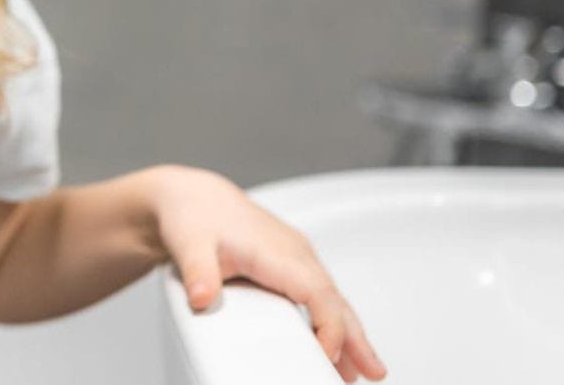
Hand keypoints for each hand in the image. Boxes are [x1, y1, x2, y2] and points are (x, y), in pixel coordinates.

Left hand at [147, 165, 386, 381]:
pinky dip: (333, 319)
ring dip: (350, 332)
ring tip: (364, 370)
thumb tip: (202, 298)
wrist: (192, 197)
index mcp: (276, 250)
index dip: (328, 325)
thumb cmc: (195, 216)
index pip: (316, 292)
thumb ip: (197, 273)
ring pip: (331, 298)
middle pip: (334, 299)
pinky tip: (332, 345)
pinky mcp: (290, 263)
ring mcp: (295, 257)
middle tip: (374, 372)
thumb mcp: (189, 244)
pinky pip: (319, 294)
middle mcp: (294, 253)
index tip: (328, 356)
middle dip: (356, 337)